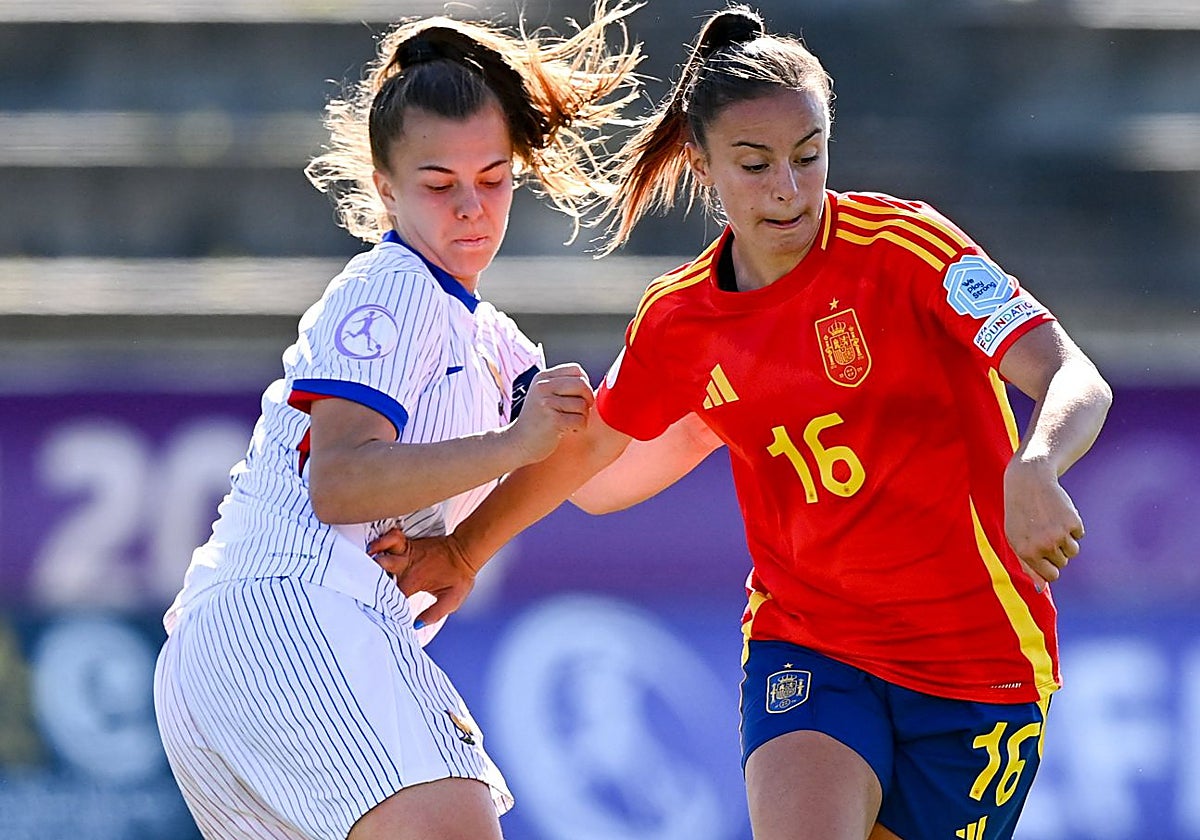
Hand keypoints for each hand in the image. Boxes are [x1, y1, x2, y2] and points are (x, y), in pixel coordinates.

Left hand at [369, 528, 478, 625]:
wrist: (467, 553)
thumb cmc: (460, 579)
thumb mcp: (450, 602)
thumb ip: (434, 614)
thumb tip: (415, 625)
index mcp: (410, 587)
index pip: (389, 596)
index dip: (380, 597)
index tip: (373, 599)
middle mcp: (404, 573)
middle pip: (381, 573)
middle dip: (371, 572)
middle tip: (365, 571)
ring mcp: (405, 558)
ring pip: (384, 555)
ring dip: (377, 553)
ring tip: (372, 552)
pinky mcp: (409, 544)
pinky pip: (394, 539)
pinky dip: (387, 539)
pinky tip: (386, 541)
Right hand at [506, 363, 594, 463]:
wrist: (517, 443)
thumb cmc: (536, 421)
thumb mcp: (543, 395)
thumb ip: (562, 386)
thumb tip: (589, 384)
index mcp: (542, 378)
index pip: (576, 370)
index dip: (584, 383)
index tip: (579, 397)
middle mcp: (543, 387)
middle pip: (582, 384)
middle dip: (588, 399)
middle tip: (580, 411)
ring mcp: (547, 403)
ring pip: (583, 404)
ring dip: (583, 416)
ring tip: (570, 422)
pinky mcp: (553, 420)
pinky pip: (580, 420)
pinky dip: (579, 427)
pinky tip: (568, 430)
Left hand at [1004, 457, 1084, 590]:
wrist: (1029, 482)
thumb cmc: (1019, 513)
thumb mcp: (1016, 539)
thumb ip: (1027, 564)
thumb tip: (1040, 589)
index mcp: (1026, 553)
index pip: (1052, 576)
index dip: (1051, 567)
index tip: (1047, 556)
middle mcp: (1043, 546)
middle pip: (1063, 562)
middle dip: (1056, 551)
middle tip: (1043, 531)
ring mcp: (1059, 534)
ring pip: (1073, 550)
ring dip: (1066, 540)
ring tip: (1051, 523)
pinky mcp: (1072, 522)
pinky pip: (1079, 534)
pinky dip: (1072, 526)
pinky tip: (1058, 513)